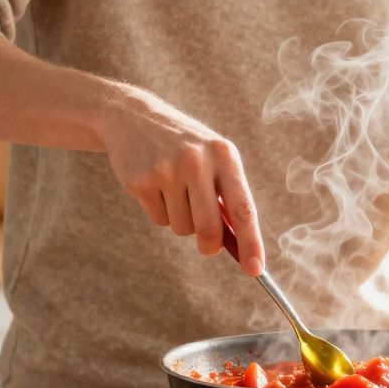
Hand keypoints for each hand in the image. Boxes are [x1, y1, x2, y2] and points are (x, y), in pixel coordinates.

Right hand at [101, 85, 264, 275]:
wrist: (133, 118)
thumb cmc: (184, 147)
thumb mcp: (212, 159)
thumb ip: (227, 197)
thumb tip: (240, 246)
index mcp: (224, 155)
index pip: (242, 208)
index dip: (251, 242)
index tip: (255, 269)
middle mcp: (196, 161)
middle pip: (209, 228)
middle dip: (210, 246)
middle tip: (208, 248)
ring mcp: (166, 170)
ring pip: (182, 228)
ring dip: (181, 221)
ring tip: (174, 191)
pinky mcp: (141, 181)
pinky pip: (160, 220)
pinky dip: (161, 212)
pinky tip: (155, 187)